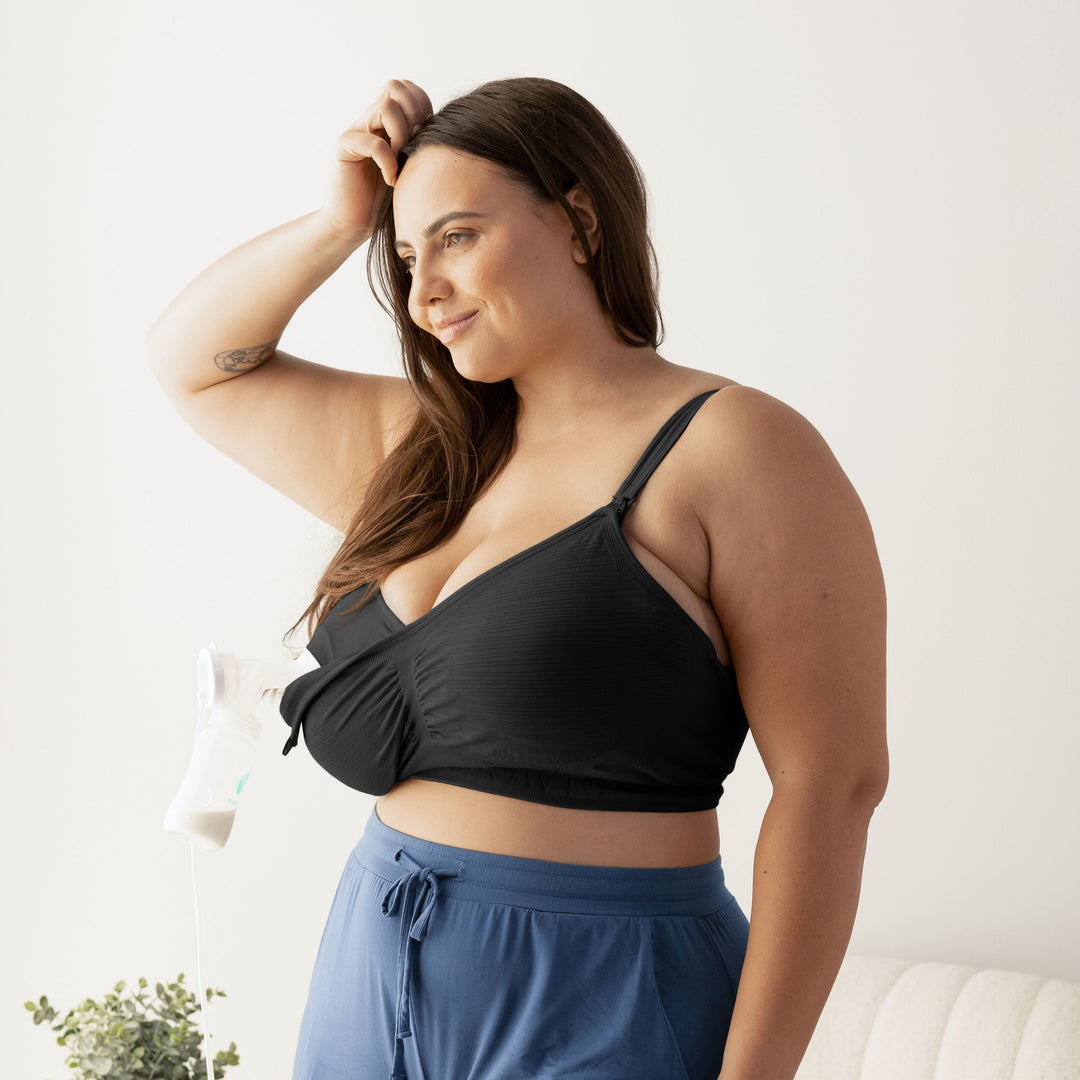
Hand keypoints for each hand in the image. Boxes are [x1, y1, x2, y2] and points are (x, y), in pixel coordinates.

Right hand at [319, 79, 432, 241]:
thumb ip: (419, 145)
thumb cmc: (385, 199)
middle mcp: (369, 119)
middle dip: (413, 114)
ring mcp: (355, 130)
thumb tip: (446, 131)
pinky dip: (387, 161)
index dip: (422, 106)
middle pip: (395, 86)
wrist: (353, 222)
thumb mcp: (410, 167)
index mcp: (385, 121)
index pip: (407, 88)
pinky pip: (372, 142)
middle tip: (413, 146)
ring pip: (385, 108)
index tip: (425, 138)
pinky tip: (390, 180)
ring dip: (401, 136)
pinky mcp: (343, 147)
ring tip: (401, 164)